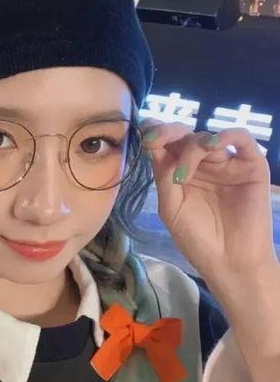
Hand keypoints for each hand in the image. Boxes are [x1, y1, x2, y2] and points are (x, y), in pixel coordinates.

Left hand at [139, 119, 276, 285]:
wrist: (229, 263)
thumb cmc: (197, 238)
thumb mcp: (171, 207)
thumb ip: (162, 175)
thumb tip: (151, 143)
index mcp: (178, 171)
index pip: (165, 143)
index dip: (154, 133)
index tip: (143, 135)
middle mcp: (201, 163)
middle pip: (183, 134)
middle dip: (166, 133)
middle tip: (154, 139)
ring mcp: (225, 163)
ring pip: (205, 138)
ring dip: (190, 149)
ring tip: (182, 175)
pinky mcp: (251, 165)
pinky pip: (242, 138)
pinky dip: (226, 135)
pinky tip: (212, 145)